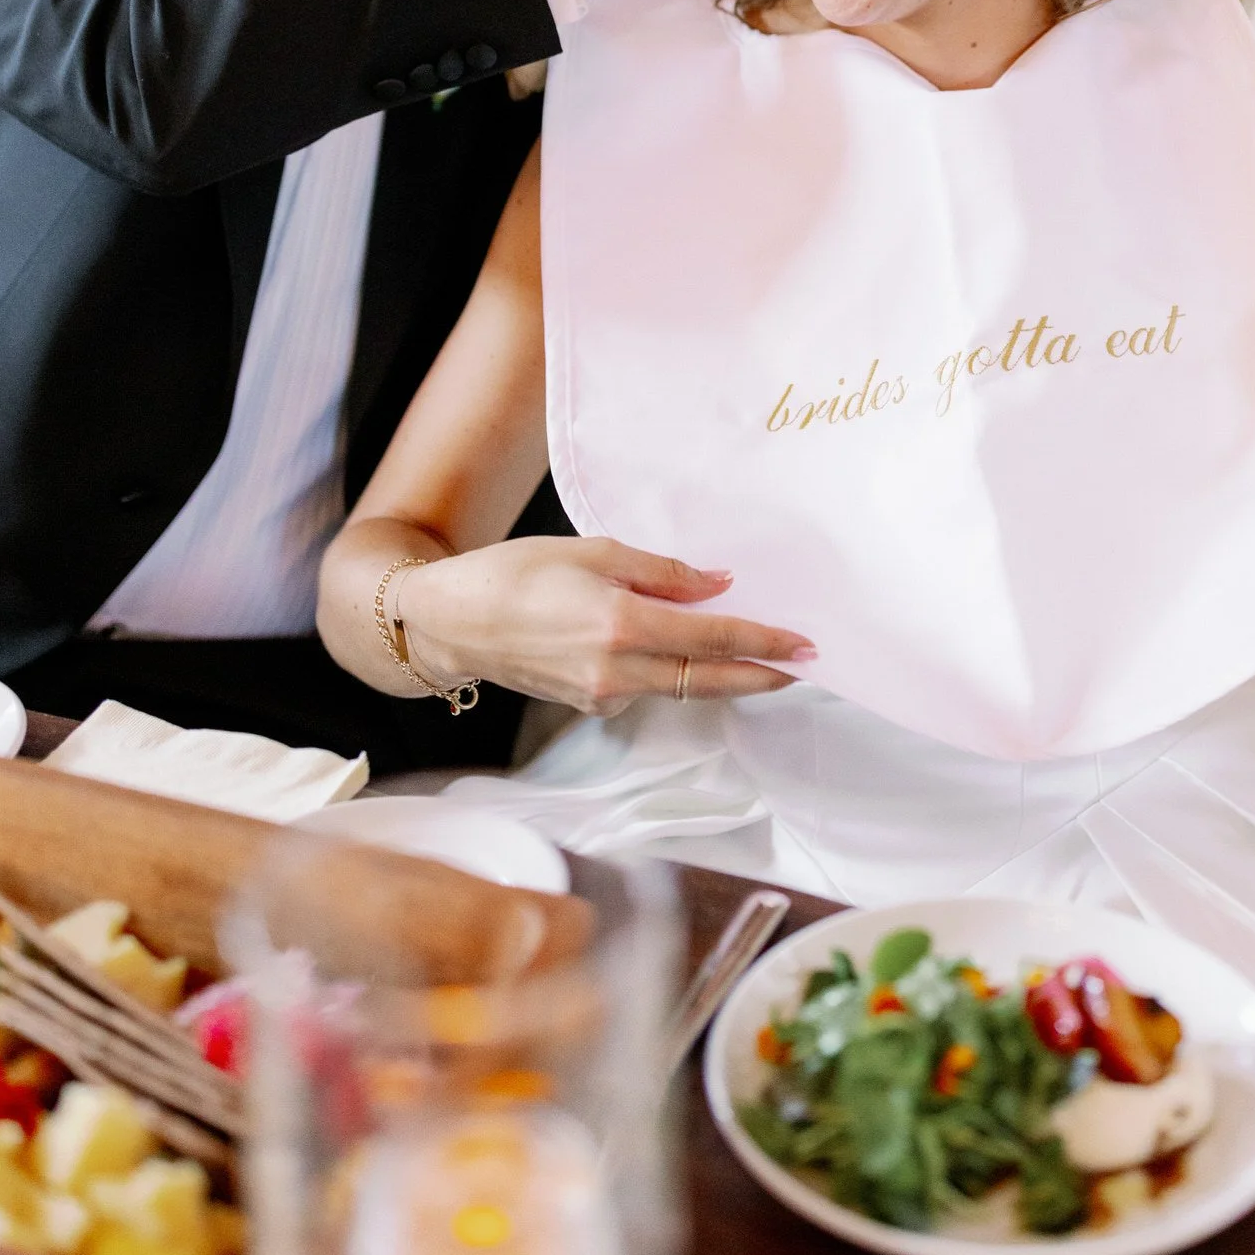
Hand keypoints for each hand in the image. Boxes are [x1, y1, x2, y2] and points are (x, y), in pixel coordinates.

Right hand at [397, 535, 813, 714]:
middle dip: (761, 675)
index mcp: (622, 626)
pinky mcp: (589, 704)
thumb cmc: (514, 572)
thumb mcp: (593, 550)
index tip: (803, 644)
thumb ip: (662, 572)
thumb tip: (717, 585)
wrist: (451, 621)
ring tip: (757, 653)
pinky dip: (671, 672)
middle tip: (802, 665)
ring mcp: (602, 696)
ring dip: (721, 675)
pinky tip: (679, 650)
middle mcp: (617, 671)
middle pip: (709, 681)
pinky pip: (645, 688)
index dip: (764, 643)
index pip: (713, 641)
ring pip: (680, 688)